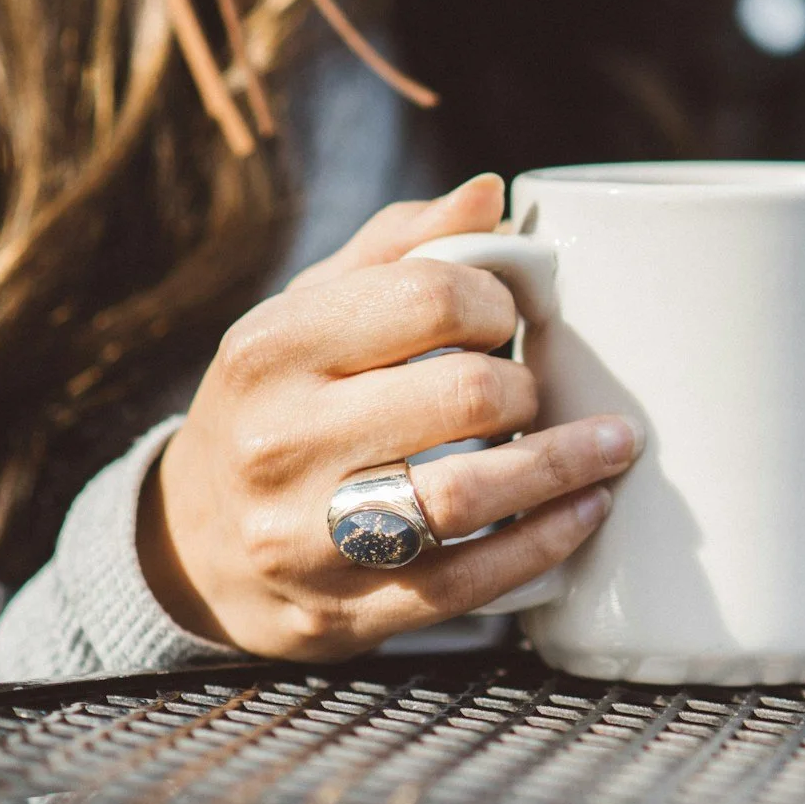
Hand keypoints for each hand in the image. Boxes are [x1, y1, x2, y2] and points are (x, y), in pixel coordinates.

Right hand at [138, 174, 639, 660]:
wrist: (194, 548)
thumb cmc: (278, 406)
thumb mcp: (307, 316)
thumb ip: (396, 251)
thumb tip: (490, 193)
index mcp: (272, 349)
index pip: (428, 298)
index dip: (495, 302)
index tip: (506, 319)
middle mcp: (280, 441)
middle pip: (465, 395)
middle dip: (526, 387)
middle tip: (535, 389)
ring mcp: (308, 536)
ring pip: (468, 495)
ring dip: (562, 465)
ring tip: (610, 445)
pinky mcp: (348, 610)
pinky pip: (471, 580)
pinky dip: (546, 542)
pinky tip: (588, 510)